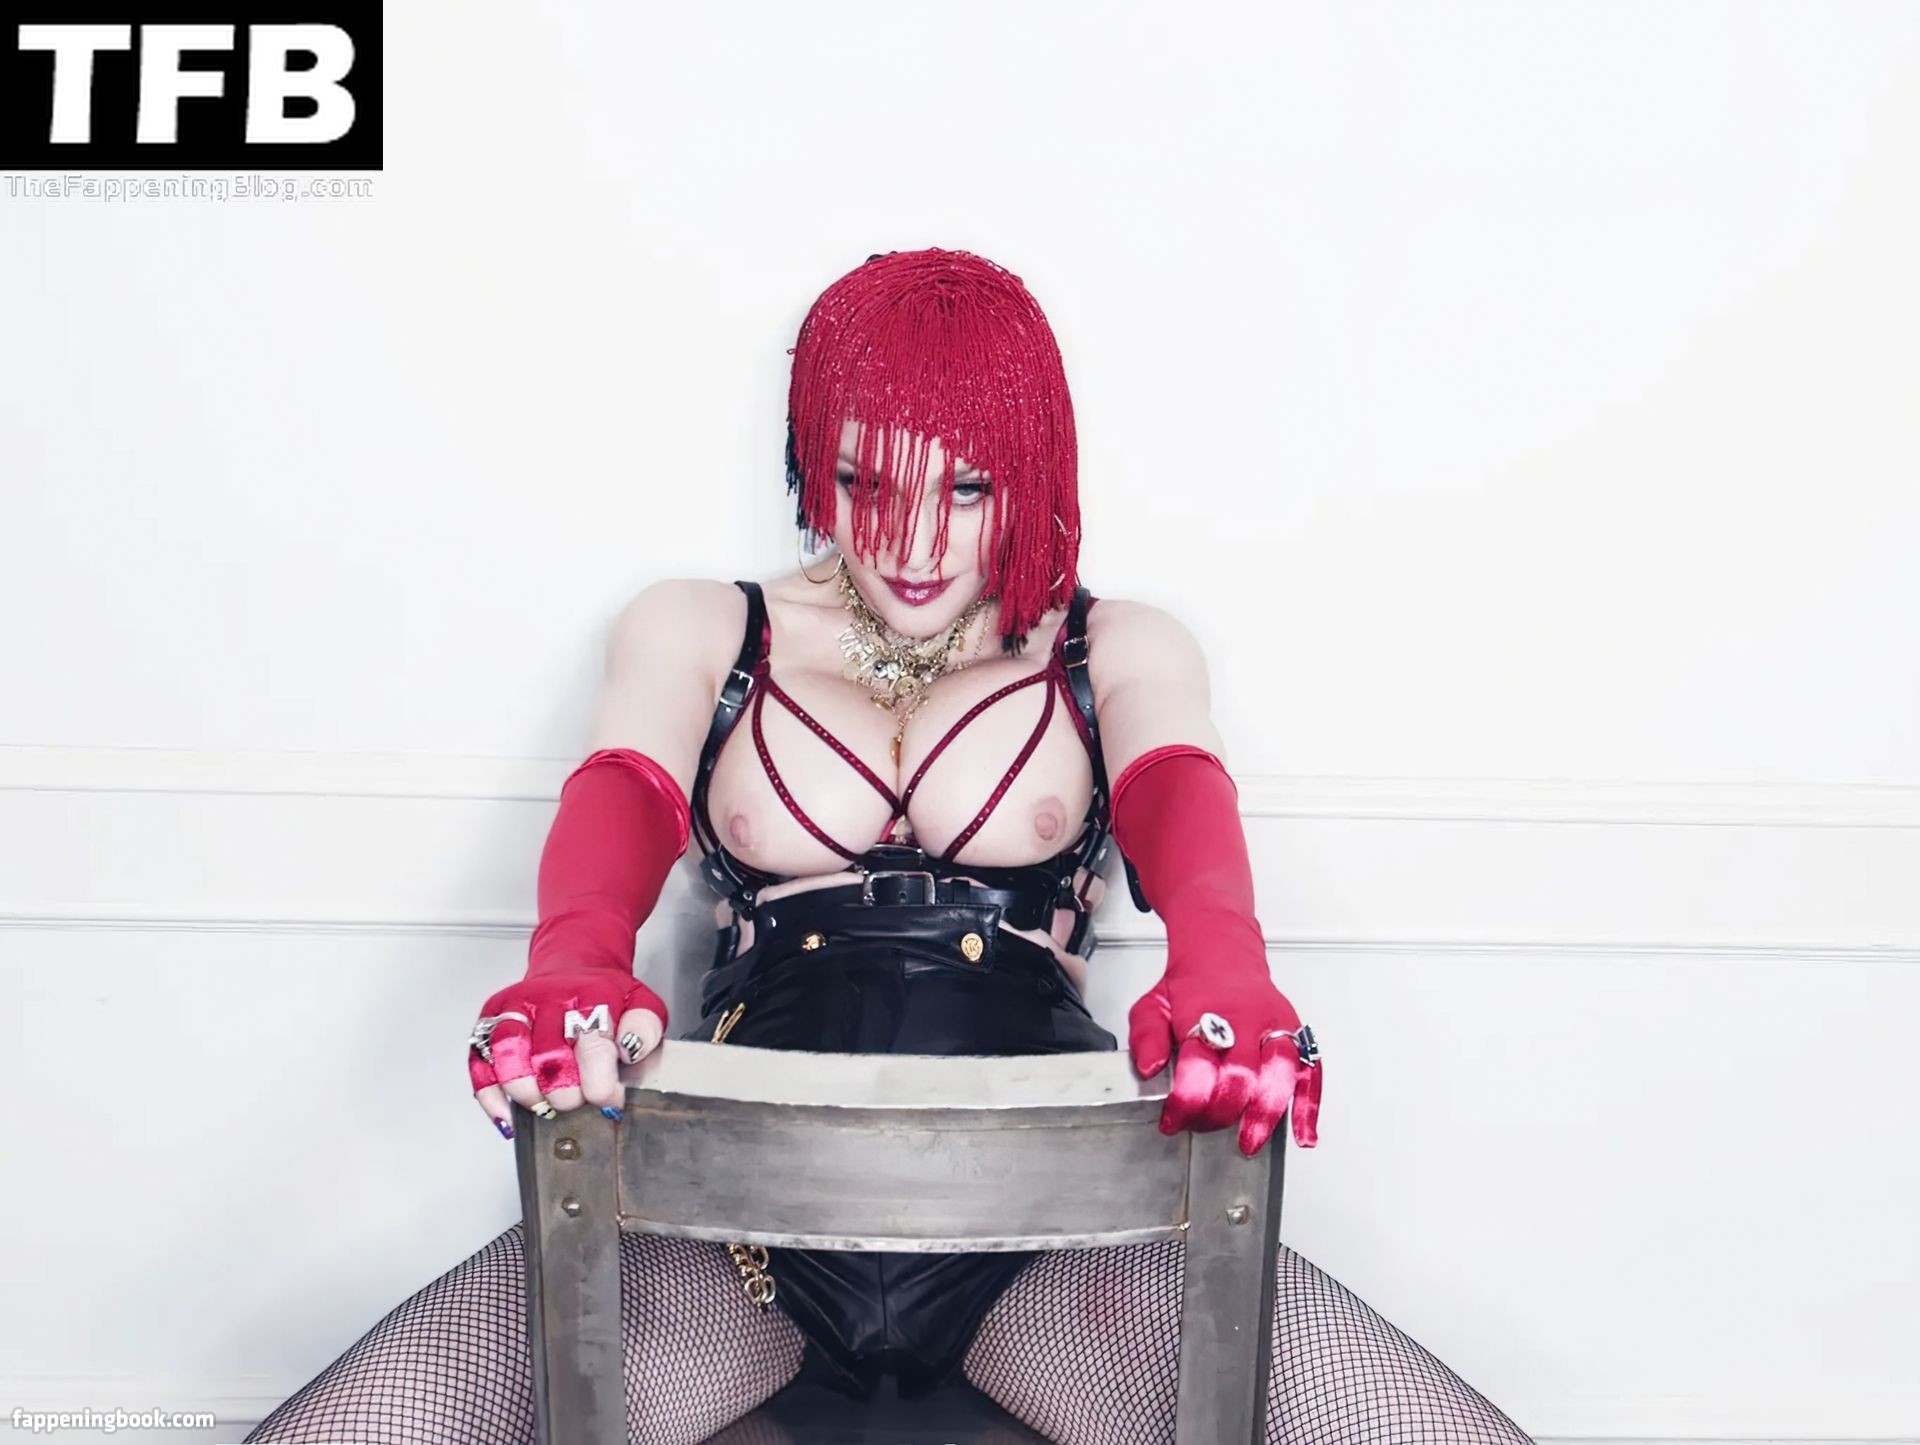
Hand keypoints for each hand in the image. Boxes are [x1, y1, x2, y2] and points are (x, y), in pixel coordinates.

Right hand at [466, 964, 666, 1137]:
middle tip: (577, 1101)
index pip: (592, 1044)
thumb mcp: (640, 1003)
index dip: (599, 1084)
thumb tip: (631, 1052)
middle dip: (564, 1093)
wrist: (574, 964)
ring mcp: (516, 1008)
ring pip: (507, 1054)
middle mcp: (548, 999)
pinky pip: (479, 1058)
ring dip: (525, 1092)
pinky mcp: (491, 1018)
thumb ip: (645, 1028)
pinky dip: (490, 1093)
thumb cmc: (604, 994)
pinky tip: (506, 1113)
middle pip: (547, 1056)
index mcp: (590, 995)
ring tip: (544, 1106)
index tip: (608, 1101)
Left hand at [1126, 963, 1320, 1156]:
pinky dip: (1309, 1106)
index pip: (1199, 1064)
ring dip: (1266, 1111)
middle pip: (1242, 1072)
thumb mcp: (1153, 1005)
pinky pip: (1311, 1071)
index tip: (1173, 1120)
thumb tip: (1150, 1067)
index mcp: (1207, 1011)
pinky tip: (1303, 1134)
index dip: (1186, 1100)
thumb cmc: (1192, 988)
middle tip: (1205, 1127)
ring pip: (1281, 1071)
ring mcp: (1276, 1026)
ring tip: (1250, 1141)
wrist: (1224, 957)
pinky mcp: (1298, 1034)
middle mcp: (1247, 1018)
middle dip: (1223, 1110)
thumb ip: (1146, 1036)